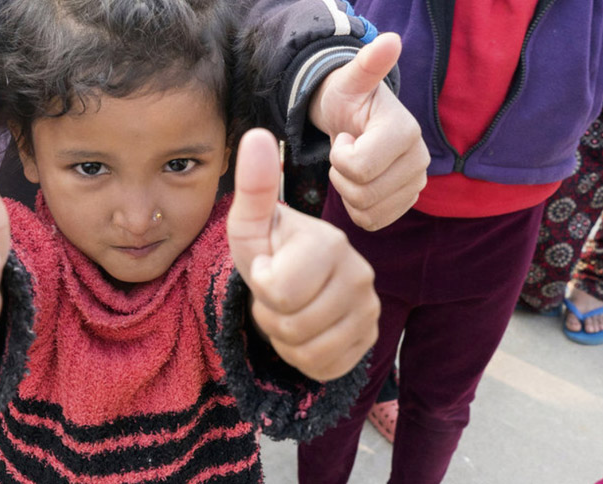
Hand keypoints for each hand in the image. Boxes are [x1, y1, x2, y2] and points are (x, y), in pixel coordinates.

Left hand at [227, 128, 378, 380]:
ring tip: (289, 308)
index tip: (266, 266)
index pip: (278, 289)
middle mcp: (360, 274)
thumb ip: (253, 183)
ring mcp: (370, 310)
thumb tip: (256, 134)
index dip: (260, 284)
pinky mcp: (369, 339)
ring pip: (308, 350)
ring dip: (284, 337)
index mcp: (331, 242)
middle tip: (276, 292)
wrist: (294, 280)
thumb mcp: (250, 221)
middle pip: (292, 324)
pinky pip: (324, 368)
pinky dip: (303, 357)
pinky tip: (305, 330)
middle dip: (269, 314)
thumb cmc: (268, 249)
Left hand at [309, 32, 429, 230]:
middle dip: (341, 177)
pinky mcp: (406, 203)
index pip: (361, 168)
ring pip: (368, 211)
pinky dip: (357, 209)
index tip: (344, 138)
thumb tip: (389, 42)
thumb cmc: (347, 100)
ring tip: (351, 167)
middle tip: (344, 154)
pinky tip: (357, 185)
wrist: (353, 120)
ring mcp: (416, 184)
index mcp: (406, 131)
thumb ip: (367, 65)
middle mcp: (420, 160)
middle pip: (365, 194)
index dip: (339, 157)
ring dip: (348, 193)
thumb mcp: (349, 81)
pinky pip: (373, 222)